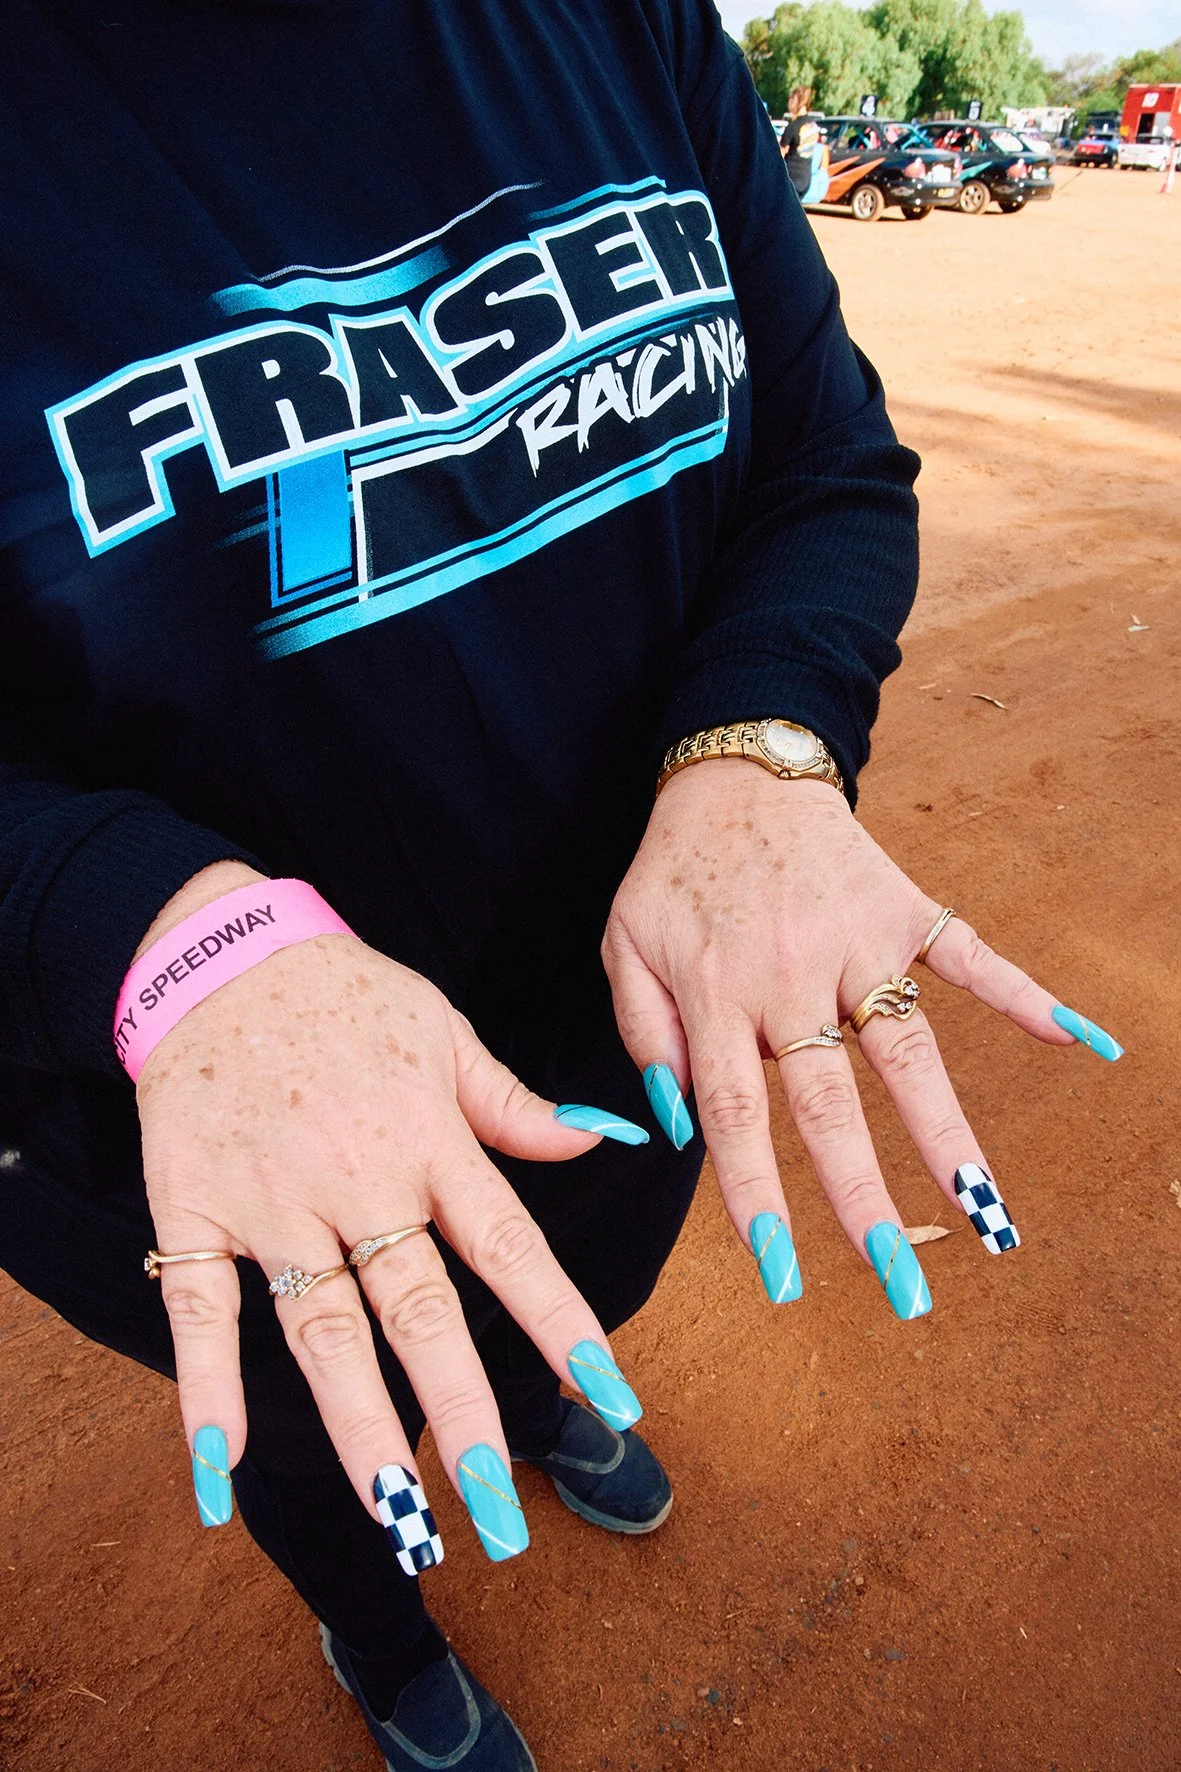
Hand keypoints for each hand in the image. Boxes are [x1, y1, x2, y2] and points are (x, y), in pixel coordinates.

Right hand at [137, 863, 644, 1551]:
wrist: (219, 952)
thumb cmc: (345, 991)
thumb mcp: (445, 1030)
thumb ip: (516, 1104)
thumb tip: (605, 1136)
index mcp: (429, 1139)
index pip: (509, 1247)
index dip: (560, 1324)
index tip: (610, 1395)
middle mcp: (357, 1180)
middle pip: (418, 1312)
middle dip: (465, 1415)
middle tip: (499, 1516)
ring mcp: (273, 1200)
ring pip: (321, 1327)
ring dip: (360, 1426)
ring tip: (397, 1515)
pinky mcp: (195, 1208)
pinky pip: (198, 1309)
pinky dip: (204, 1389)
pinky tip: (220, 1468)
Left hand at [602, 762, 1119, 1312]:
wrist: (735, 771)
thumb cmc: (674, 871)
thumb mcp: (623, 946)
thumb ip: (645, 1036)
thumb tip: (681, 1127)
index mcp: (717, 993)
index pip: (737, 1116)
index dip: (757, 1196)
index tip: (778, 1273)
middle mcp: (792, 978)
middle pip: (832, 1106)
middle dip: (864, 1200)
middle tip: (898, 1282)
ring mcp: (856, 945)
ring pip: (909, 1053)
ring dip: (948, 1136)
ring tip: (988, 1214)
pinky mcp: (902, 912)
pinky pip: (969, 957)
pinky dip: (1024, 994)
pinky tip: (1078, 1039)